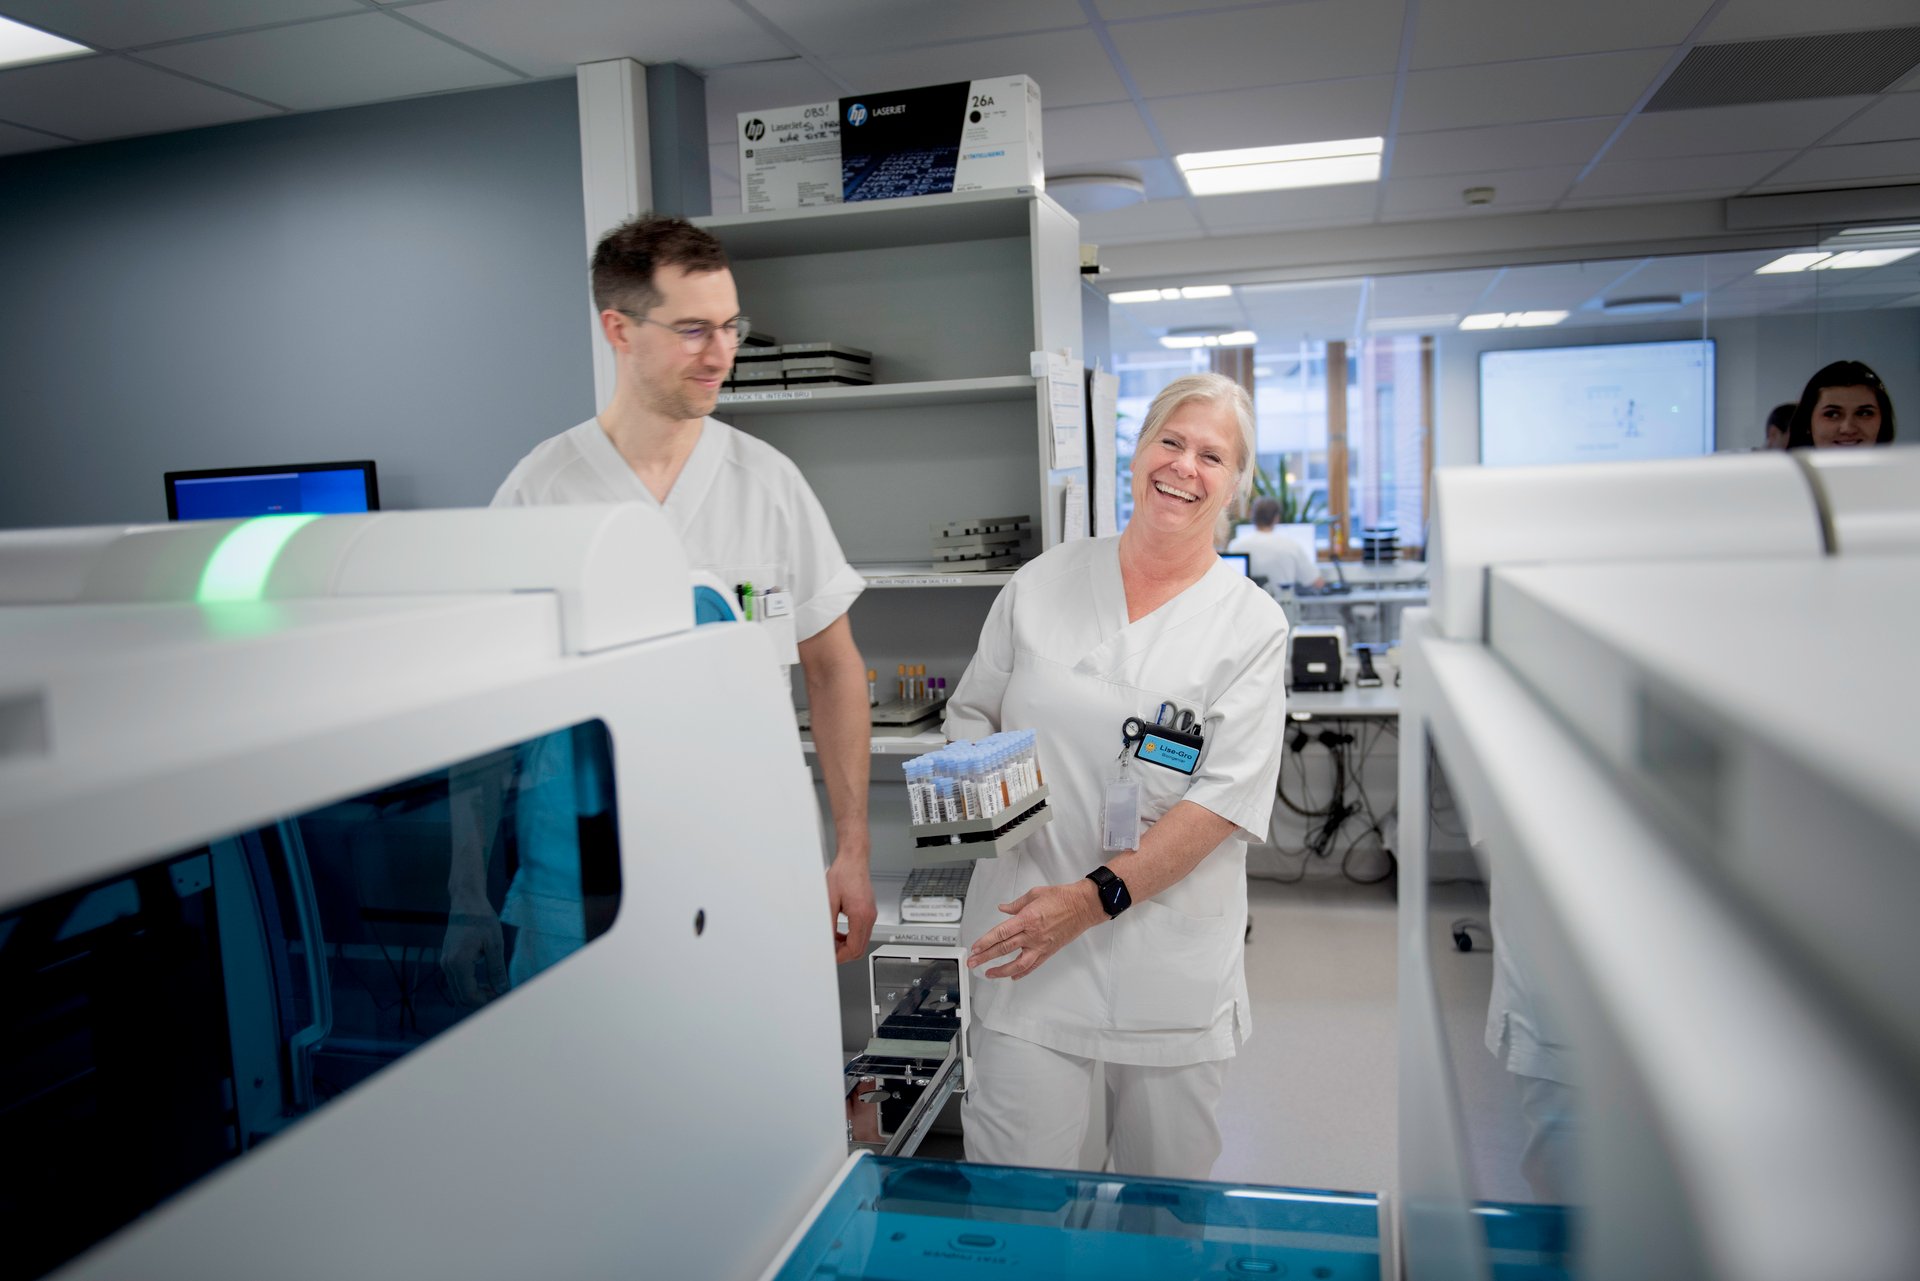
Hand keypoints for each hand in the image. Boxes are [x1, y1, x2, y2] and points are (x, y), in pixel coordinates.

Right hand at [440, 901, 507, 1006]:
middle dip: (480, 1000)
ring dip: (475, 993)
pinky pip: (456, 980)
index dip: (485, 1001)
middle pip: (461, 997)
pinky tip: (485, 980)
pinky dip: (469, 985)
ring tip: (494, 987)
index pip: (468, 995)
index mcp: (459, 963)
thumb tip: (503, 990)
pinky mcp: (447, 959)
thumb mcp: (494, 945)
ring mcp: (445, 962)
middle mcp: (448, 965)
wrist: (466, 902)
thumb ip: (497, 970)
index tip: (501, 997)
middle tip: (499, 995)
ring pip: (457, 990)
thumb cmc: (482, 920)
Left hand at [826, 855, 876, 963]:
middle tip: (830, 952)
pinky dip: (851, 937)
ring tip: (833, 942)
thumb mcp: (830, 901)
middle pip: (860, 948)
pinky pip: (862, 931)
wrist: (853, 859)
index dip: (841, 957)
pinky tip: (840, 933)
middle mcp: (869, 916)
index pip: (854, 948)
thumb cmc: (844, 874)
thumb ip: (829, 924)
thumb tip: (827, 940)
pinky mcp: (869, 911)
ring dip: (847, 946)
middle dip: (845, 954)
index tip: (830, 957)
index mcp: (861, 915)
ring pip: (862, 941)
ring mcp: (871, 914)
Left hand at [968, 881, 1103, 979]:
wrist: (1083, 906)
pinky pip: (1032, 965)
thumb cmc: (1062, 898)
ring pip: (1017, 964)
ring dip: (1001, 971)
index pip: (1000, 933)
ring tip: (989, 973)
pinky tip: (1012, 976)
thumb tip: (1003, 909)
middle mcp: (1032, 935)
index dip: (985, 942)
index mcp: (1027, 919)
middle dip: (985, 957)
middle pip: (1004, 949)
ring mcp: (1040, 946)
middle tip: (973, 962)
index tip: (975, 948)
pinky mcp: (1048, 951)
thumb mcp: (1035, 894)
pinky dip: (1021, 972)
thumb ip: (1016, 904)